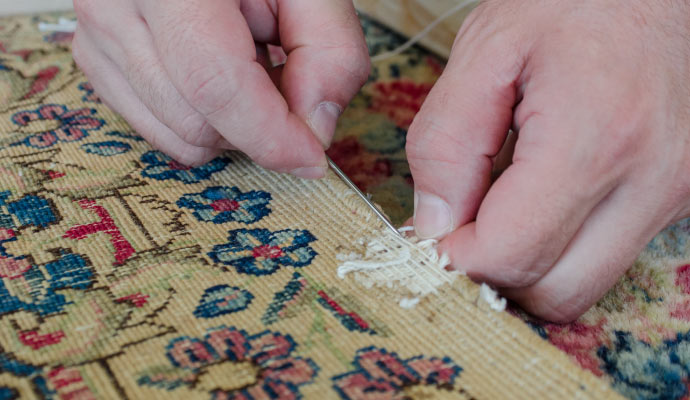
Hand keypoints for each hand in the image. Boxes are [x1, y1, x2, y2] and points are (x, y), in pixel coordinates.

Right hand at [72, 0, 368, 176]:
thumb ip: (330, 50)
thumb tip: (315, 128)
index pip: (215, 84)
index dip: (270, 134)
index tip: (311, 156)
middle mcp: (116, 5)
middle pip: (196, 121)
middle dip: (256, 123)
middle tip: (283, 74)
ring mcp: (96, 34)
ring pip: (176, 135)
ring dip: (229, 121)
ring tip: (246, 58)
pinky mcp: (94, 56)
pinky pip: (157, 128)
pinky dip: (200, 118)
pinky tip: (213, 70)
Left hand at [406, 0, 689, 320]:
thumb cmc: (575, 0)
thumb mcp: (486, 50)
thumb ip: (446, 142)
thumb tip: (432, 225)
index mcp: (595, 139)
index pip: (512, 255)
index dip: (456, 258)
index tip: (433, 233)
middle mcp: (650, 181)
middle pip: (554, 293)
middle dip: (493, 274)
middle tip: (462, 228)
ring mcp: (674, 194)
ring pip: (583, 286)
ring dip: (527, 265)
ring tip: (500, 208)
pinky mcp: (678, 196)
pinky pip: (604, 257)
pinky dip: (560, 248)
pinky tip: (539, 201)